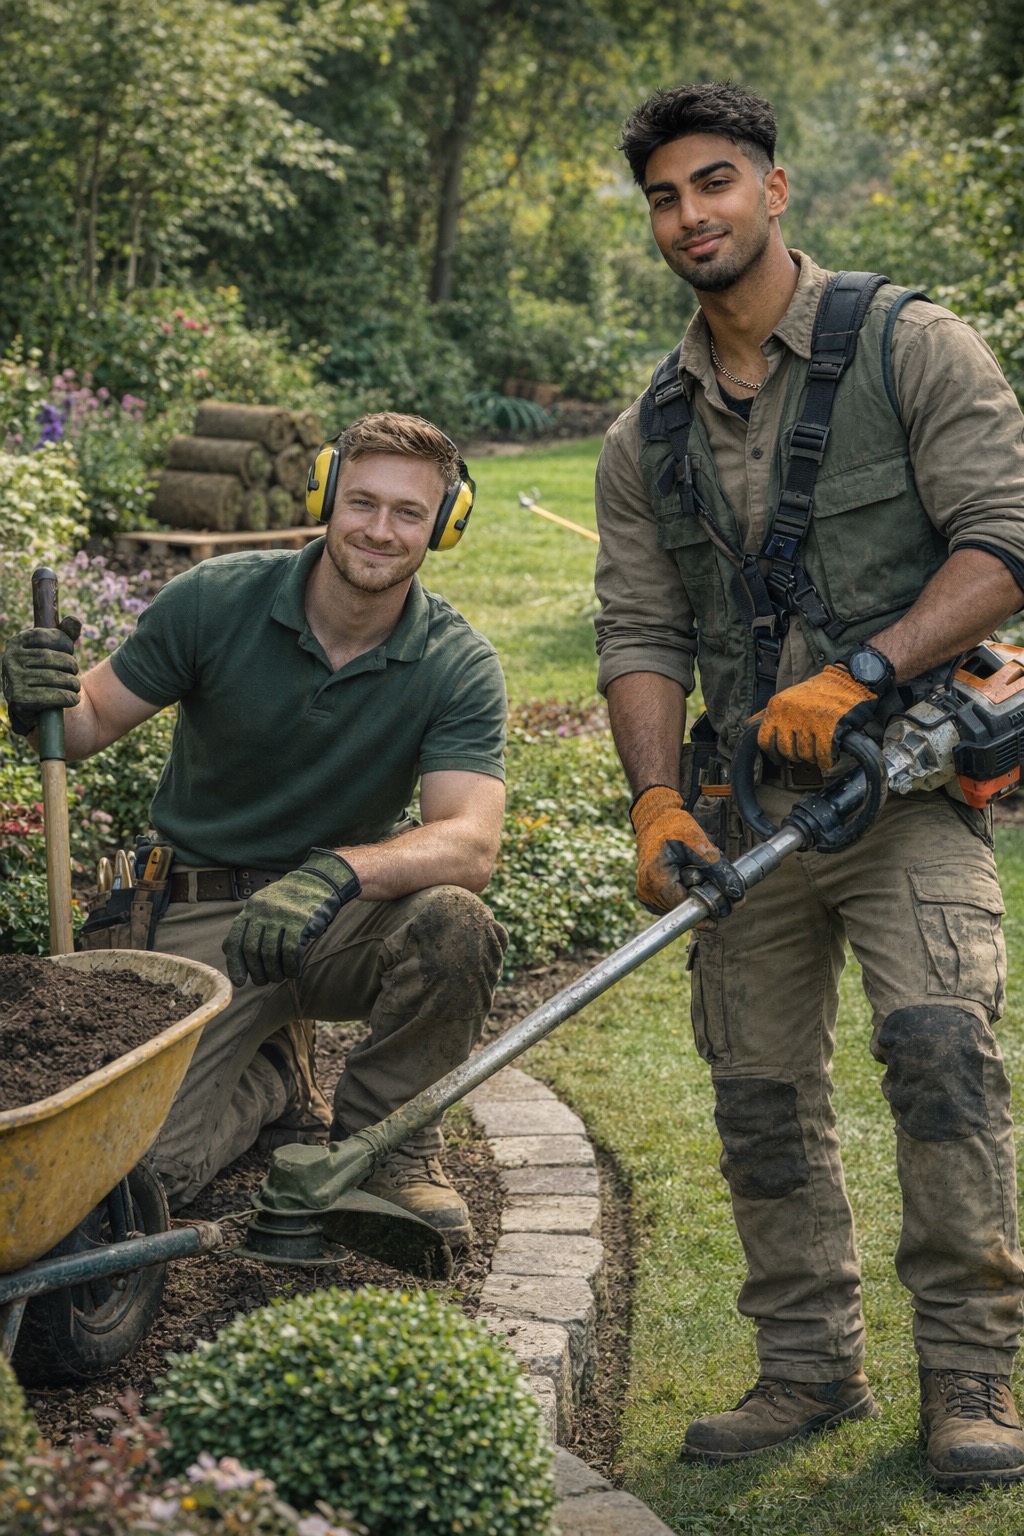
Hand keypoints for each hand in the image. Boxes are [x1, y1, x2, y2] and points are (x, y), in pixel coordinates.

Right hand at [2, 618, 81, 735]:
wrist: (32, 707)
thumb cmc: (46, 672)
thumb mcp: (55, 650)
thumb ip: (65, 634)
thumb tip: (74, 620)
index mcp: (16, 642)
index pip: (44, 636)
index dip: (64, 643)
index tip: (70, 651)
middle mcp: (9, 659)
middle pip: (50, 658)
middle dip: (70, 665)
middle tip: (75, 672)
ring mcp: (12, 680)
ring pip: (53, 677)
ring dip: (72, 683)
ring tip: (75, 686)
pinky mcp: (19, 700)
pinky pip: (51, 696)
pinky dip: (67, 697)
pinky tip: (73, 699)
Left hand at [222, 849, 360, 986]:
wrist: (317, 882)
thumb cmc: (287, 902)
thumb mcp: (261, 907)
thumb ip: (245, 927)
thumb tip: (227, 950)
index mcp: (251, 909)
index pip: (235, 941)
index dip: (235, 965)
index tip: (240, 982)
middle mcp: (263, 912)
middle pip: (253, 951)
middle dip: (257, 972)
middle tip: (264, 981)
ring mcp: (282, 916)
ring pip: (271, 954)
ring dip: (275, 972)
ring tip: (280, 977)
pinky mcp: (301, 922)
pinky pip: (291, 952)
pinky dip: (291, 967)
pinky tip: (294, 971)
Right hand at [630, 785, 743, 914]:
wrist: (654, 820)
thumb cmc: (672, 826)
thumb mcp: (699, 843)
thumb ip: (718, 869)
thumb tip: (737, 893)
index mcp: (656, 878)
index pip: (685, 905)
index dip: (706, 906)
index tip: (720, 907)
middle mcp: (647, 891)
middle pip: (684, 907)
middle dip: (702, 896)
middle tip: (709, 876)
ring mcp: (646, 894)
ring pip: (680, 906)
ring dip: (693, 893)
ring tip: (695, 871)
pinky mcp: (649, 894)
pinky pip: (673, 902)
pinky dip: (684, 892)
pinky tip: (686, 875)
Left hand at [756, 665, 879, 771]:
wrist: (849, 681)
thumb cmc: (819, 692)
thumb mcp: (788, 697)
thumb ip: (769, 713)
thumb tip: (749, 724)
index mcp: (777, 707)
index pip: (764, 740)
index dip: (773, 752)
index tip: (779, 757)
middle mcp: (789, 715)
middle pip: (786, 751)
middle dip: (797, 753)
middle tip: (807, 745)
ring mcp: (807, 723)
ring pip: (804, 755)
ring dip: (814, 755)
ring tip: (820, 742)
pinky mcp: (827, 731)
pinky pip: (823, 757)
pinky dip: (827, 759)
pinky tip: (830, 752)